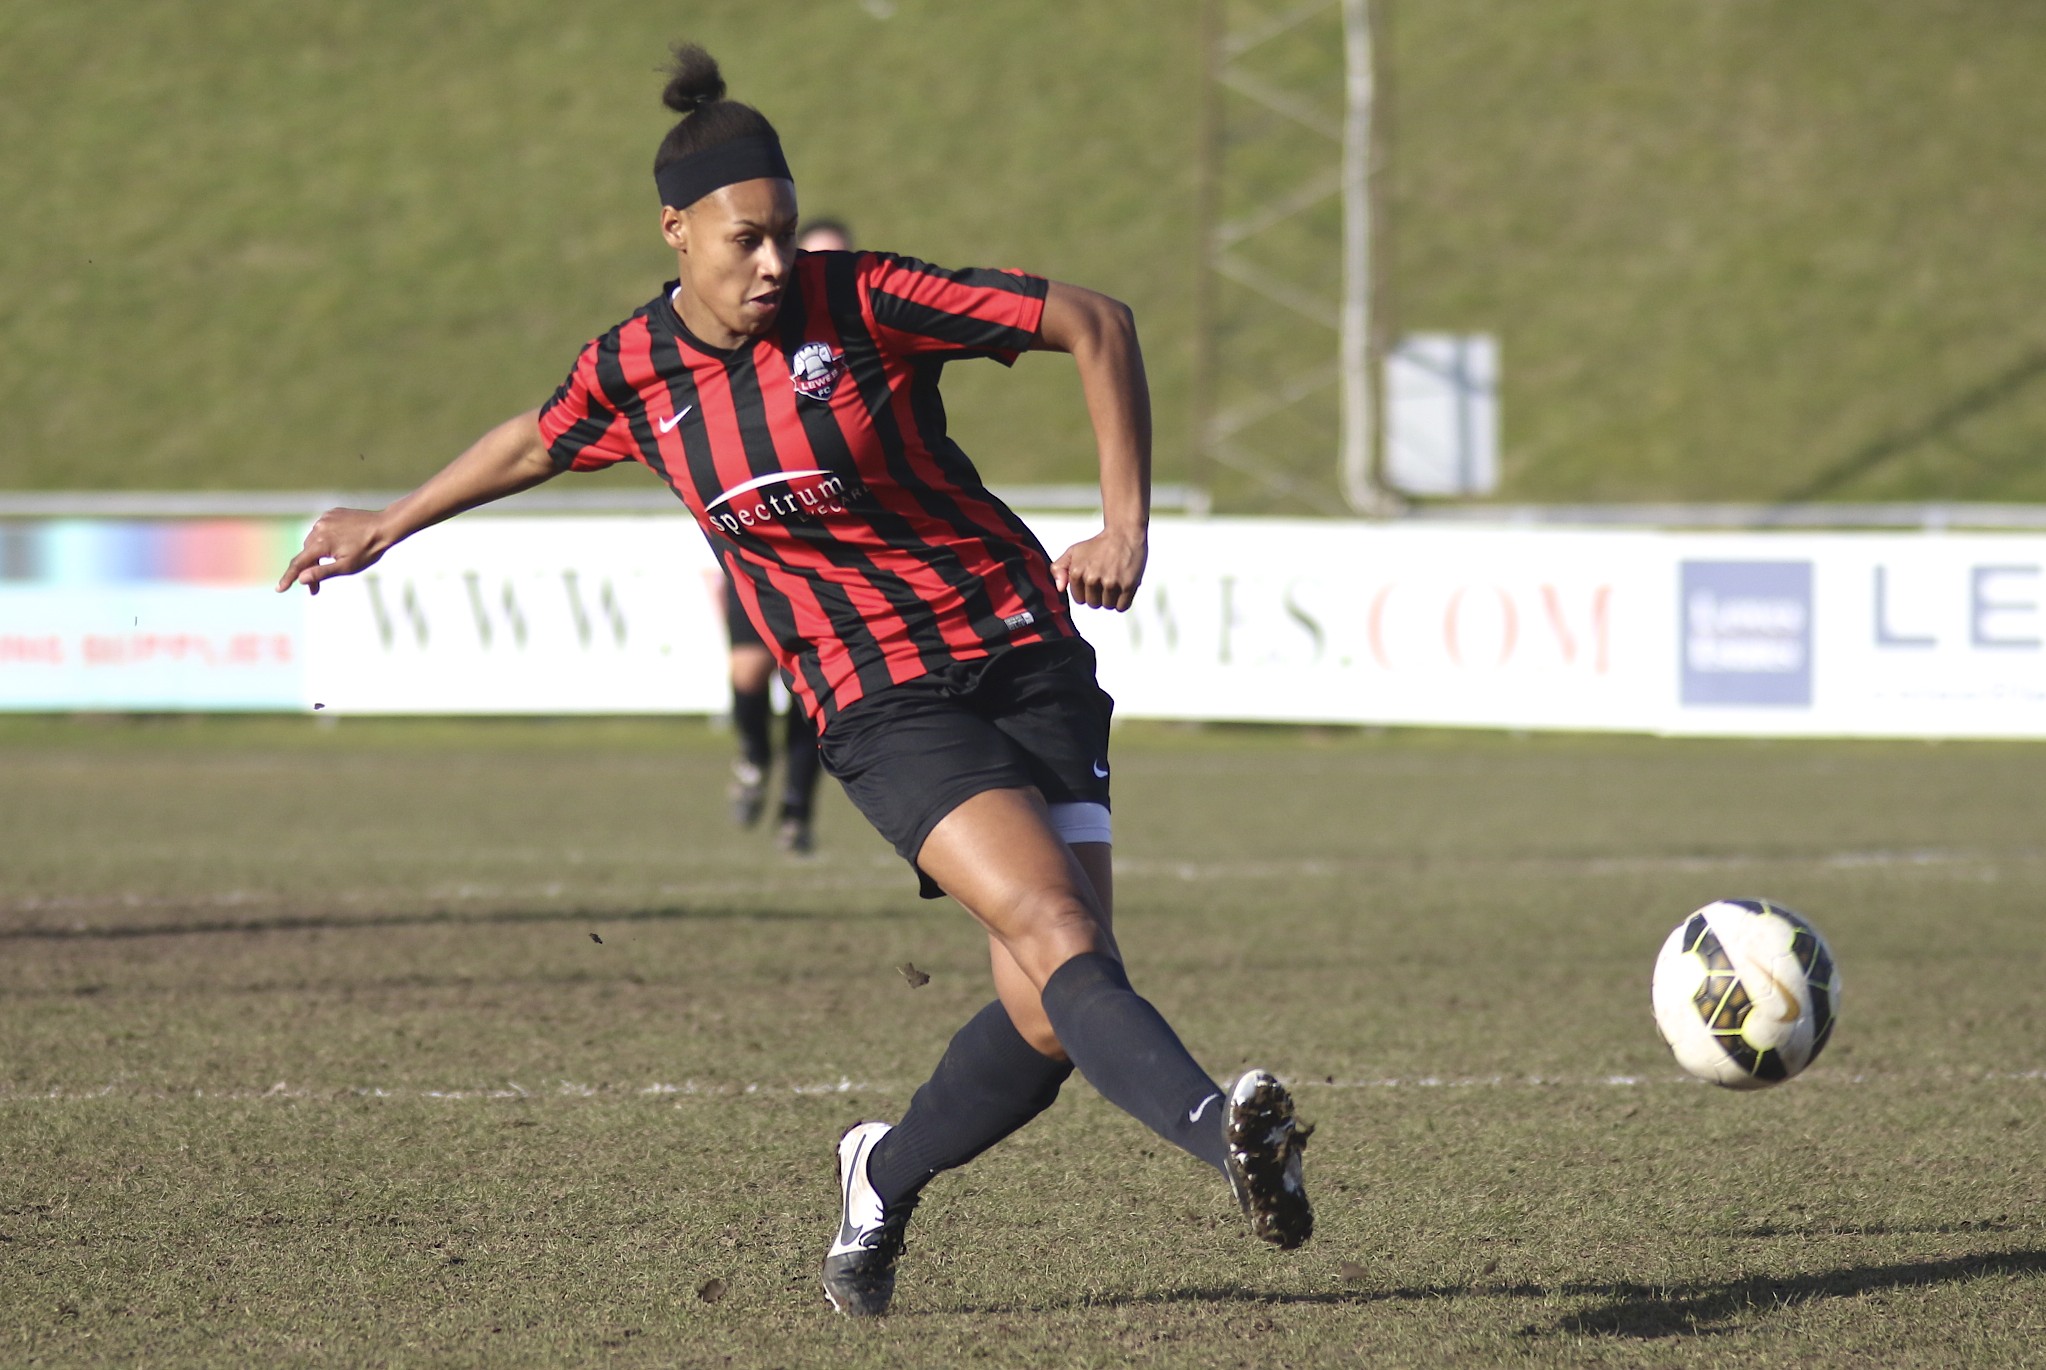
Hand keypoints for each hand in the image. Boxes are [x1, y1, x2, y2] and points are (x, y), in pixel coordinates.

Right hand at [275, 507, 391, 595]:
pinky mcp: (332, 514)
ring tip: (331, 565)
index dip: (288, 578)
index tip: (280, 589)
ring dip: (317, 555)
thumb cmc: (368, 550)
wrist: (384, 526)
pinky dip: (325, 540)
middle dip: (309, 571)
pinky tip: (338, 546)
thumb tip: (301, 579)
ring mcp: (325, 519)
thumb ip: (322, 573)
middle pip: (307, 554)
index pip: (298, 564)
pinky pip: (323, 530)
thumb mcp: (346, 567)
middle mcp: (318, 529)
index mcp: (320, 543)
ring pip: (314, 541)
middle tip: (315, 590)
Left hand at [1052, 528, 1146, 610]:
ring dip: (1111, 598)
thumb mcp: (1073, 552)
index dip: (1086, 591)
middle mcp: (1092, 578)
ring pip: (1108, 606)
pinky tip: (1122, 587)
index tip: (1093, 581)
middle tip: (1105, 580)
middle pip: (1093, 604)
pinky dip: (1123, 601)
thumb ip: (1059, 568)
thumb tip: (1059, 587)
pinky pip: (1122, 607)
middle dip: (1099, 595)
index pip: (1079, 599)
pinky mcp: (1127, 585)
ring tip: (1114, 582)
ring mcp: (1110, 583)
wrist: (1123, 534)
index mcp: (1077, 572)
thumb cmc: (1099, 544)